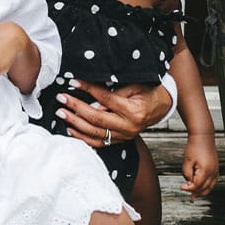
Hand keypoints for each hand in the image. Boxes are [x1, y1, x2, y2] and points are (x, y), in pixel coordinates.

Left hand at [54, 81, 170, 146]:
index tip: (73, 82)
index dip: (88, 90)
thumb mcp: (135, 85)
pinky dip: (83, 137)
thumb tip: (92, 101)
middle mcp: (128, 126)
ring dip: (75, 124)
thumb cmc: (149, 92)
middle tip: (62, 99)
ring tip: (62, 113)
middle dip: (76, 108)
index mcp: (133, 111)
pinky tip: (70, 129)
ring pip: (95, 133)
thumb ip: (115, 92)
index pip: (105, 99)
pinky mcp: (120, 141)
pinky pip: (98, 142)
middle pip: (96, 118)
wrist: (162, 106)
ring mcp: (124, 136)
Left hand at [180, 132, 218, 197]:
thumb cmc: (195, 146)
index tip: (181, 187)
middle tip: (189, 195)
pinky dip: (207, 186)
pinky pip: (213, 181)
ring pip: (210, 186)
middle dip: (196, 192)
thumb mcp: (187, 160)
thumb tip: (189, 182)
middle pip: (205, 188)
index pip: (197, 185)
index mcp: (206, 170)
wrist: (203, 136)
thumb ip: (187, 173)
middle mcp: (213, 172)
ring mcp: (216, 170)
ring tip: (195, 195)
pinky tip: (202, 187)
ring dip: (202, 191)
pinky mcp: (216, 168)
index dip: (188, 188)